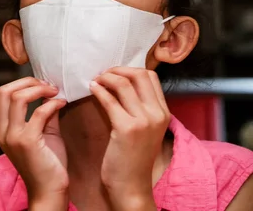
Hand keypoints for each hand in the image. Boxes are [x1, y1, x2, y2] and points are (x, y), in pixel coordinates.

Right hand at [0, 77, 68, 208]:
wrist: (50, 192)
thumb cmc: (48, 164)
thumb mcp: (44, 132)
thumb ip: (44, 112)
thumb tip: (51, 91)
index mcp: (3, 129)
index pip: (3, 94)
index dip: (22, 83)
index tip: (42, 84)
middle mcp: (4, 131)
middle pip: (5, 91)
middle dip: (28, 82)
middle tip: (48, 85)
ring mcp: (13, 136)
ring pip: (18, 97)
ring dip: (39, 89)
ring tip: (55, 92)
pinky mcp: (27, 142)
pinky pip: (39, 112)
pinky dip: (52, 103)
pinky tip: (63, 104)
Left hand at [90, 67, 169, 210]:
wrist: (131, 186)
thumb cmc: (132, 157)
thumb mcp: (143, 129)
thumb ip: (137, 107)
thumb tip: (118, 82)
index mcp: (163, 112)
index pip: (150, 76)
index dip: (129, 69)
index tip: (114, 73)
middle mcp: (157, 114)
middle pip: (139, 74)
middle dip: (117, 69)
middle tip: (102, 74)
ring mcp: (144, 121)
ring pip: (124, 83)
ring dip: (106, 77)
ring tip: (95, 81)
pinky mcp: (127, 128)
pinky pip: (109, 100)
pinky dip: (98, 91)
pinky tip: (91, 89)